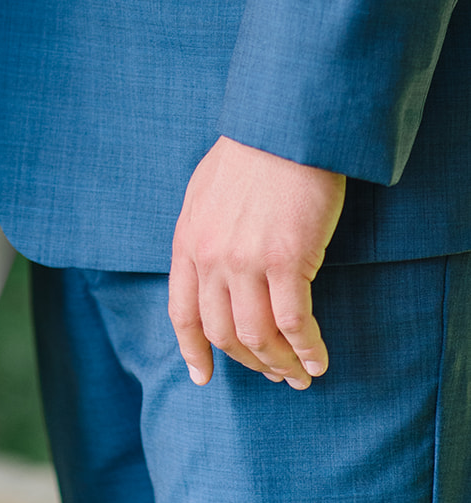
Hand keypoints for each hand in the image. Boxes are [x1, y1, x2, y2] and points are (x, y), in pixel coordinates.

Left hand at [169, 136, 345, 388]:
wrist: (282, 126)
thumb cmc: (252, 150)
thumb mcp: (205, 190)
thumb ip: (204, 231)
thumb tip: (212, 266)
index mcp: (187, 239)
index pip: (182, 310)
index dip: (193, 349)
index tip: (203, 376)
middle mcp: (210, 256)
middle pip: (223, 331)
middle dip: (249, 361)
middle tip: (273, 373)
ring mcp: (246, 261)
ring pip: (258, 336)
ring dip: (280, 363)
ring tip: (300, 374)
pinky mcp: (286, 260)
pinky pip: (294, 323)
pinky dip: (307, 348)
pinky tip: (319, 358)